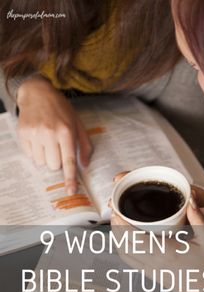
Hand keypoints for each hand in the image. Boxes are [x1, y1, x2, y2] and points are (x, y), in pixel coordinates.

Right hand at [17, 76, 91, 194]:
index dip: (70, 178)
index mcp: (66, 131)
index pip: (69, 161)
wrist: (37, 92)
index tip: (71, 191)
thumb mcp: (77, 123)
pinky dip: (35, 151)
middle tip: (57, 147)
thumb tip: (85, 164)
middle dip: (57, 161)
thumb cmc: (61, 109)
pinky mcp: (23, 134)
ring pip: (41, 162)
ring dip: (46, 157)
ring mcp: (34, 134)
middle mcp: (50, 133)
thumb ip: (84, 145)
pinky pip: (30, 155)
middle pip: (54, 165)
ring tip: (47, 141)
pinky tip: (38, 138)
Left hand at [110, 174, 203, 291]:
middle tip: (114, 211)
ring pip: (124, 254)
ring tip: (115, 222)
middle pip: (125, 244)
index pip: (136, 238)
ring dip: (116, 238)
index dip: (123, 225)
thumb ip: (198, 218)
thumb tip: (190, 199)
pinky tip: (121, 239)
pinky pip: (129, 262)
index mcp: (166, 252)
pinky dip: (121, 249)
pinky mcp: (149, 275)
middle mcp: (154, 262)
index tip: (117, 211)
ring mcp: (150, 270)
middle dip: (116, 227)